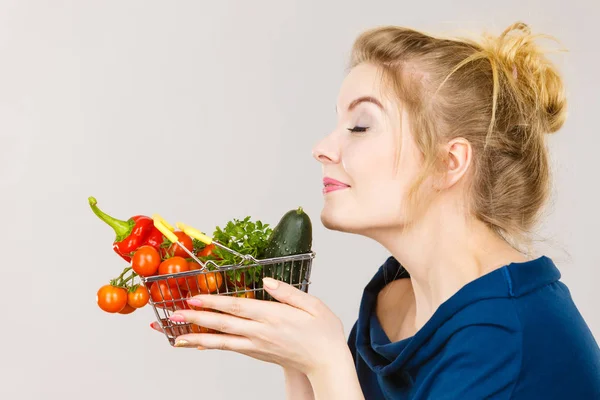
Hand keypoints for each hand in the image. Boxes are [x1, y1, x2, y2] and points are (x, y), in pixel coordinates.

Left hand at [150, 278, 347, 375]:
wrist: (327, 363)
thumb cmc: (323, 332)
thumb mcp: (313, 305)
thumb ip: (287, 292)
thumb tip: (266, 281)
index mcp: (273, 317)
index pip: (237, 307)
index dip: (214, 302)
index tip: (195, 297)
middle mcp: (261, 332)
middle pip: (223, 324)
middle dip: (196, 318)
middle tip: (174, 314)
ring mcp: (257, 345)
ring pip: (222, 341)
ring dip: (197, 337)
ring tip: (176, 335)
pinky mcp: (257, 353)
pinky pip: (230, 348)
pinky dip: (212, 346)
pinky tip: (199, 343)